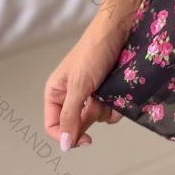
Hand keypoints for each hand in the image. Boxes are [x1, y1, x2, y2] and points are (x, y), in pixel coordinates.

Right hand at [43, 1, 135, 150]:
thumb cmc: (94, 51)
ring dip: (107, 107)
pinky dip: (117, 103)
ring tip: (109, 87)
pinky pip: (112, 110)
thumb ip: (71, 116)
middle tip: (97, 97)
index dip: (67, 136)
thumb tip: (64, 145)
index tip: (87, 140)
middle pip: (79, 124)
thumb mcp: (79, 86)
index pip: (54, 126)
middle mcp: (71, 96)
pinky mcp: (108, 91)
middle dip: (91, 113)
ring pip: (98, 118)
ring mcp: (91, 94)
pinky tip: (119, 88)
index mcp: (55, 93)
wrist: (120, 29)